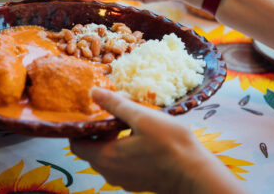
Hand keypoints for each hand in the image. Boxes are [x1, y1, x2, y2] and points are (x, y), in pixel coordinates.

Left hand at [70, 88, 245, 193]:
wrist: (197, 174)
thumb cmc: (170, 144)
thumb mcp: (142, 117)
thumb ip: (115, 105)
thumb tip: (93, 92)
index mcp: (106, 157)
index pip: (76, 145)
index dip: (79, 128)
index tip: (89, 112)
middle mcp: (111, 173)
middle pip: (91, 150)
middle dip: (97, 131)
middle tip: (110, 113)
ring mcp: (124, 180)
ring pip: (106, 158)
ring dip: (110, 140)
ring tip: (126, 121)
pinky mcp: (137, 181)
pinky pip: (120, 164)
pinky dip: (121, 150)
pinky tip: (138, 136)